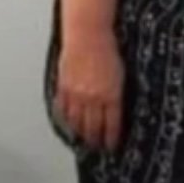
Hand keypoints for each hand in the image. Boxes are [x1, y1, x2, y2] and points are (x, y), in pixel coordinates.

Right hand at [54, 33, 124, 151]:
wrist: (88, 34)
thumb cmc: (108, 49)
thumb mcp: (120, 73)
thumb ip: (116, 94)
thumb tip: (115, 108)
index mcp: (111, 96)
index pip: (112, 125)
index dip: (111, 139)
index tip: (111, 147)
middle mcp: (93, 99)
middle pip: (93, 127)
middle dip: (95, 140)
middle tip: (96, 147)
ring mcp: (76, 94)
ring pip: (77, 122)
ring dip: (80, 133)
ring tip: (82, 140)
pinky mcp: (63, 87)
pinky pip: (63, 109)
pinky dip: (65, 119)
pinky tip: (68, 123)